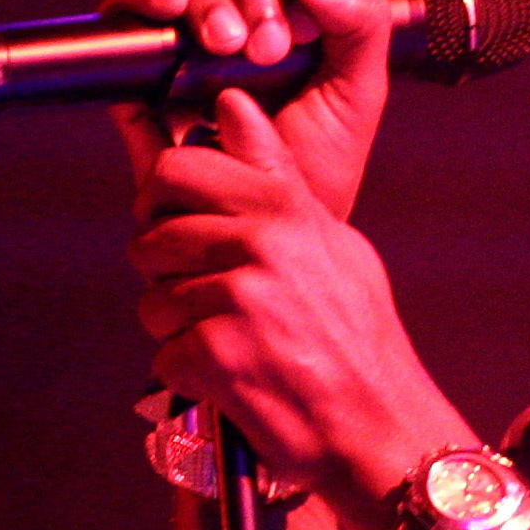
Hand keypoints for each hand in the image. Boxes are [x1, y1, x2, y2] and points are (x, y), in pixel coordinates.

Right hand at [100, 0, 394, 219]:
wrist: (269, 232)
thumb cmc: (317, 167)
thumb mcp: (358, 92)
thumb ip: (360, 22)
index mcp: (284, 19)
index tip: (299, 37)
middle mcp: (231, 24)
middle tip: (262, 50)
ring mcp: (183, 46)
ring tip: (221, 43)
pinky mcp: (139, 76)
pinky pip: (122, 16)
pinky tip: (166, 9)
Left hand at [124, 89, 472, 529]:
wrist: (377, 425)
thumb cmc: (356, 336)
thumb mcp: (331, 240)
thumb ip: (274, 173)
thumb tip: (233, 104)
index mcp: (284, 208)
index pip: (178, 168)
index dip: (161, 198)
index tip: (174, 222)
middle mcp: (259, 245)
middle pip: (151, 238)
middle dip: (163, 272)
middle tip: (202, 297)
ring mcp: (236, 301)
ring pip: (152, 301)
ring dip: (178, 329)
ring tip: (231, 343)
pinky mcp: (215, 355)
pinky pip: (164, 355)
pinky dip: (191, 375)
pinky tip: (233, 378)